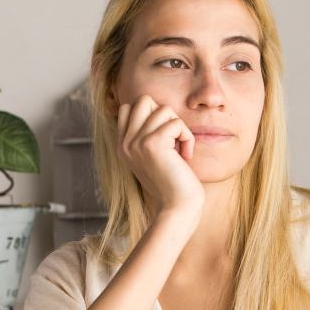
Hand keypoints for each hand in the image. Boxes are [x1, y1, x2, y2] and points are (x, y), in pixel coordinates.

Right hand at [117, 95, 203, 217]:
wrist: (177, 209)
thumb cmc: (173, 185)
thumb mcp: (154, 158)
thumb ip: (148, 136)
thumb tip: (158, 109)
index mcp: (122, 145)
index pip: (130, 107)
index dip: (152, 115)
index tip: (165, 140)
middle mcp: (125, 142)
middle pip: (144, 100)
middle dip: (165, 115)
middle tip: (172, 139)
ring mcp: (136, 142)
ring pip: (163, 109)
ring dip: (179, 128)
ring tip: (180, 151)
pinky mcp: (153, 144)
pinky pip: (177, 123)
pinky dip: (187, 138)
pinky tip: (186, 156)